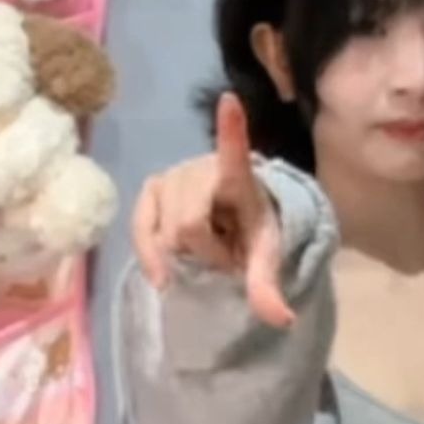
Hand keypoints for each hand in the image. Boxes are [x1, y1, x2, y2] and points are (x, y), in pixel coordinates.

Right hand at [130, 92, 293, 327]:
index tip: (230, 101)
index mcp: (237, 176)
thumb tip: (283, 321)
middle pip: (190, 227)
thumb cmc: (251, 225)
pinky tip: (163, 275)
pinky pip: (141, 230)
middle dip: (208, 253)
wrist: (233, 213)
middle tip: (226, 253)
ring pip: (166, 233)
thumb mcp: (266, 254)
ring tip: (205, 246)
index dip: (230, 129)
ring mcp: (171, 176)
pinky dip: (152, 256)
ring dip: (185, 254)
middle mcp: (199, 169)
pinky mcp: (150, 189)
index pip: (234, 152)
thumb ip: (268, 285)